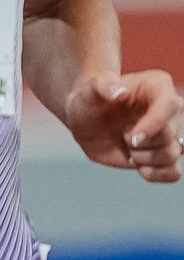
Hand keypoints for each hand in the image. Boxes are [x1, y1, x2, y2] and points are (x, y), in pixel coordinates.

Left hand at [62, 68, 183, 182]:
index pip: (169, 106)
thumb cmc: (90, 100)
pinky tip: (137, 165)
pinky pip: (172, 173)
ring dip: (144, 158)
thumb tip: (119, 92)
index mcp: (158, 86)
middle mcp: (169, 109)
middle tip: (123, 136)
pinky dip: (155, 175)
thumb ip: (102, 84)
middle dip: (141, 143)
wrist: (87, 120)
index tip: (132, 139)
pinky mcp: (160, 154)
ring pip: (171, 155)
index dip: (153, 125)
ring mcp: (167, 133)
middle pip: (169, 135)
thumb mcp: (89, 88)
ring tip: (127, 147)